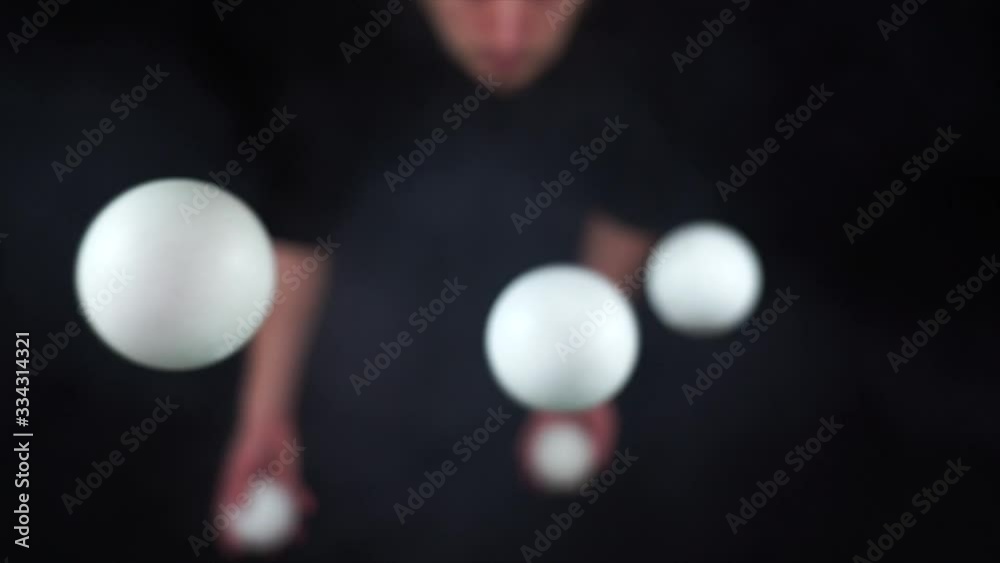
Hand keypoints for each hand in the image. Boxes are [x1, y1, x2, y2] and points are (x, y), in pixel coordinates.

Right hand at [214, 414, 316, 556]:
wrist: (271, 423)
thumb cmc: (252, 444)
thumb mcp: (243, 467)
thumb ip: (235, 489)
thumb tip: (231, 513)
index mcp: (237, 492)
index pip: (231, 520)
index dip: (232, 538)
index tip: (235, 552)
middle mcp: (256, 493)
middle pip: (261, 523)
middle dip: (268, 540)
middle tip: (275, 552)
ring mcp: (274, 488)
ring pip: (283, 513)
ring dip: (292, 526)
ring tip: (301, 537)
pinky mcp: (290, 478)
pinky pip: (298, 495)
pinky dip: (304, 502)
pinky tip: (311, 508)